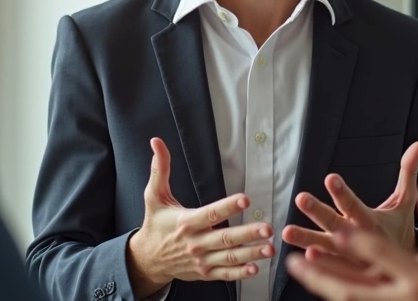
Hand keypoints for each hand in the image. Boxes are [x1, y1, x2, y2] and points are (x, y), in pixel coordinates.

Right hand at [126, 138, 275, 295]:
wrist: (147, 259)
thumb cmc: (155, 225)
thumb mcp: (154, 196)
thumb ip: (160, 169)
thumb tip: (157, 143)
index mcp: (186, 222)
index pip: (210, 214)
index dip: (227, 206)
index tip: (244, 199)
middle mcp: (195, 242)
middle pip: (225, 238)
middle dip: (247, 234)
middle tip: (267, 228)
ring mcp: (201, 259)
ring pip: (229, 257)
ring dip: (251, 253)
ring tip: (269, 248)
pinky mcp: (205, 272)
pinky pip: (225, 274)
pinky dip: (240, 273)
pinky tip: (256, 268)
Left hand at [282, 141, 417, 265]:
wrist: (408, 273)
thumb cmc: (401, 232)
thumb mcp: (406, 203)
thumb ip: (408, 174)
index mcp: (373, 222)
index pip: (355, 205)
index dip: (343, 193)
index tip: (330, 178)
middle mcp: (360, 240)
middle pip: (336, 224)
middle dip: (318, 212)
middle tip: (301, 198)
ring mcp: (352, 260)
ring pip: (326, 248)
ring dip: (307, 240)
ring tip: (287, 232)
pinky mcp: (347, 274)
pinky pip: (330, 271)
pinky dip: (318, 265)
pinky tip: (303, 259)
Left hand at [285, 177, 417, 300]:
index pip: (383, 256)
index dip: (359, 241)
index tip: (339, 228)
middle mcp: (400, 296)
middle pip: (353, 282)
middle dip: (323, 266)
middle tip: (297, 253)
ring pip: (348, 296)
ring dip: (319, 280)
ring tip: (294, 262)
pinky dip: (335, 292)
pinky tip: (317, 282)